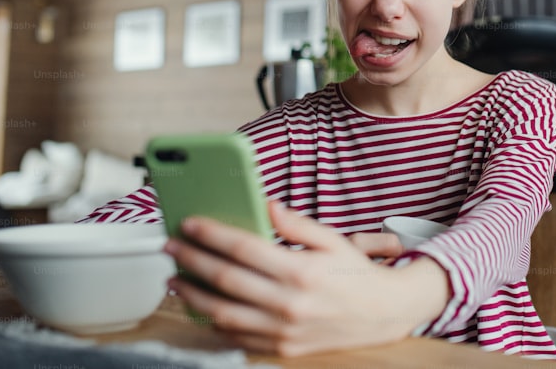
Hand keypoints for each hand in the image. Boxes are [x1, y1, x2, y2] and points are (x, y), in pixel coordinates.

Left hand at [164, 201, 447, 356]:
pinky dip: (214, 323)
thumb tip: (266, 205)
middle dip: (192, 260)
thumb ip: (297, 224)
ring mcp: (284, 330)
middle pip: (226, 279)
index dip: (211, 235)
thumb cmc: (357, 274)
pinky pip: (237, 338)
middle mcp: (290, 303)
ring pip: (223, 314)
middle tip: (171, 247)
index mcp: (302, 271)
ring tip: (175, 279)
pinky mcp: (282, 349)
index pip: (244, 248)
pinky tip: (202, 307)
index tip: (189, 224)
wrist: (383, 314)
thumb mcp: (333, 240)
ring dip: (192, 295)